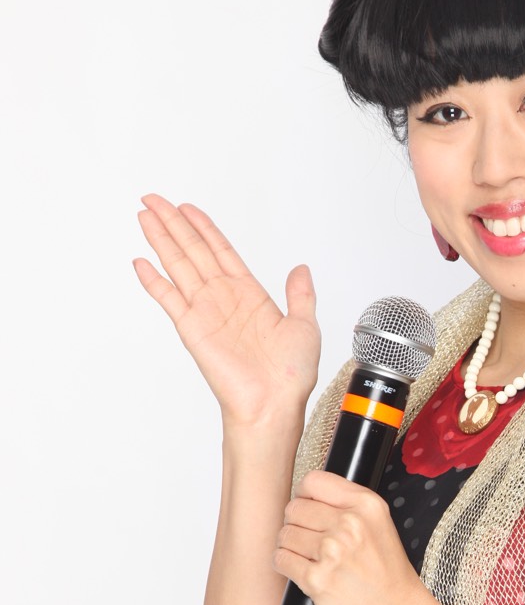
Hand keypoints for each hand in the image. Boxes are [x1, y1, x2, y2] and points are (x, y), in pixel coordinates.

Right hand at [132, 193, 320, 425]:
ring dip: (160, 240)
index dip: (203, 227)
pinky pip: (168, 298)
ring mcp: (205, 311)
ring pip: (178, 265)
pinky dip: (153, 280)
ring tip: (144, 216)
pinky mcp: (192, 328)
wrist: (274, 405)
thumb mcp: (305, 326)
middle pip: (192, 250)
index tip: (187, 207)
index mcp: (250, 294)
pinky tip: (140, 262)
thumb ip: (300, 294)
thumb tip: (301, 268)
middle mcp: (223, 298)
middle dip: (173, 222)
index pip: (221, 250)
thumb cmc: (289, 375)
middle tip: (152, 199)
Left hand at [274, 470, 428, 604]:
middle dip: (297, 525)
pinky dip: (286, 565)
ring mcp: (332, 551)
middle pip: (294, 508)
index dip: (305, 496)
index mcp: (366, 505)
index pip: (313, 481)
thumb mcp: (379, 524)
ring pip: (284, 534)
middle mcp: (350, 524)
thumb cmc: (387, 574)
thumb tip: (305, 496)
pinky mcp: (316, 579)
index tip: (309, 510)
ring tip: (310, 558)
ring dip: (290, 547)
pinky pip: (281, 559)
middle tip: (311, 541)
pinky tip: (303, 571)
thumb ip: (347, 504)